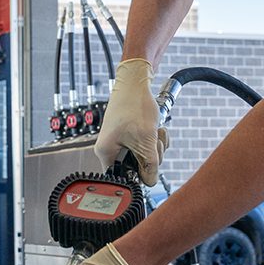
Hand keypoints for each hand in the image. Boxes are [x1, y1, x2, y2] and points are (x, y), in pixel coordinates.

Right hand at [94, 58, 168, 184]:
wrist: (136, 82)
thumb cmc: (135, 105)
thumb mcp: (147, 140)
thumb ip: (150, 165)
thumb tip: (150, 182)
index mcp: (106, 153)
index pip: (121, 178)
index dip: (137, 176)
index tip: (148, 168)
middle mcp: (110, 149)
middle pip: (135, 167)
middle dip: (151, 156)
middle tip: (154, 141)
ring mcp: (119, 141)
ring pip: (143, 156)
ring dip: (155, 146)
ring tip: (156, 131)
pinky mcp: (128, 134)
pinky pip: (144, 146)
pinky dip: (154, 139)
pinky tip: (156, 128)